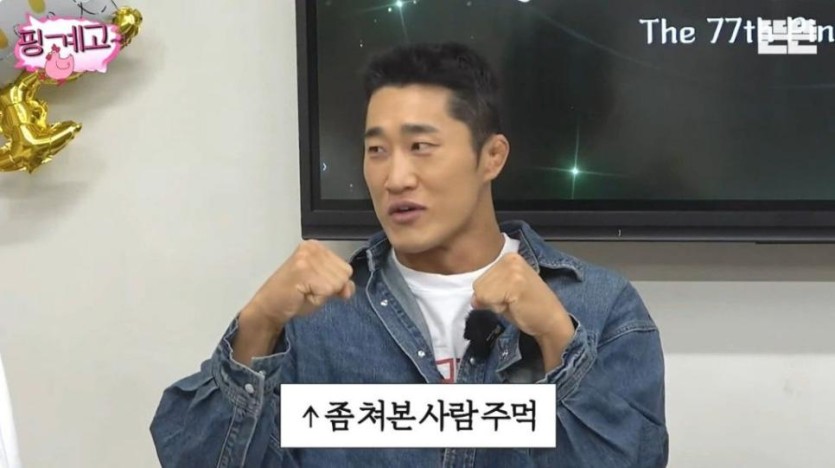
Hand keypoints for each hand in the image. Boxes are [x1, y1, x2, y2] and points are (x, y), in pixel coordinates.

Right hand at [245, 240, 354, 333]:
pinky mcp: (303, 270)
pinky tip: (302, 294)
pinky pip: (327, 290)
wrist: (269, 307)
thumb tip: (349, 289)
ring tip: (304, 291)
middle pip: (344, 274)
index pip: (346, 268)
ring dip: (323, 294)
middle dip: (330, 289)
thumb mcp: (322, 288)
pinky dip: (318, 299)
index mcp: (316, 247)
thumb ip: (340, 284)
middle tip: (308, 289)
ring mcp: (307, 257)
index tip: (314, 285)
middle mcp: (312, 247)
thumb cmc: (293, 297)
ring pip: (337, 283)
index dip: (335, 283)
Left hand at [471, 253, 574, 367]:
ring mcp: (513, 269)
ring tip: (514, 304)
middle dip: (491, 299)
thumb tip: (473, 298)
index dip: (490, 294)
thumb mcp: (504, 292)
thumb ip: (487, 288)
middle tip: (512, 302)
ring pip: (481, 292)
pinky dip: (498, 308)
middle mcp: (510, 258)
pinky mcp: (514, 283)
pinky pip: (488, 299)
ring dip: (495, 304)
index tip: (509, 297)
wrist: (551, 321)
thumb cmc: (528, 308)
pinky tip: (515, 306)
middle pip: (478, 285)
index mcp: (508, 257)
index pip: (479, 278)